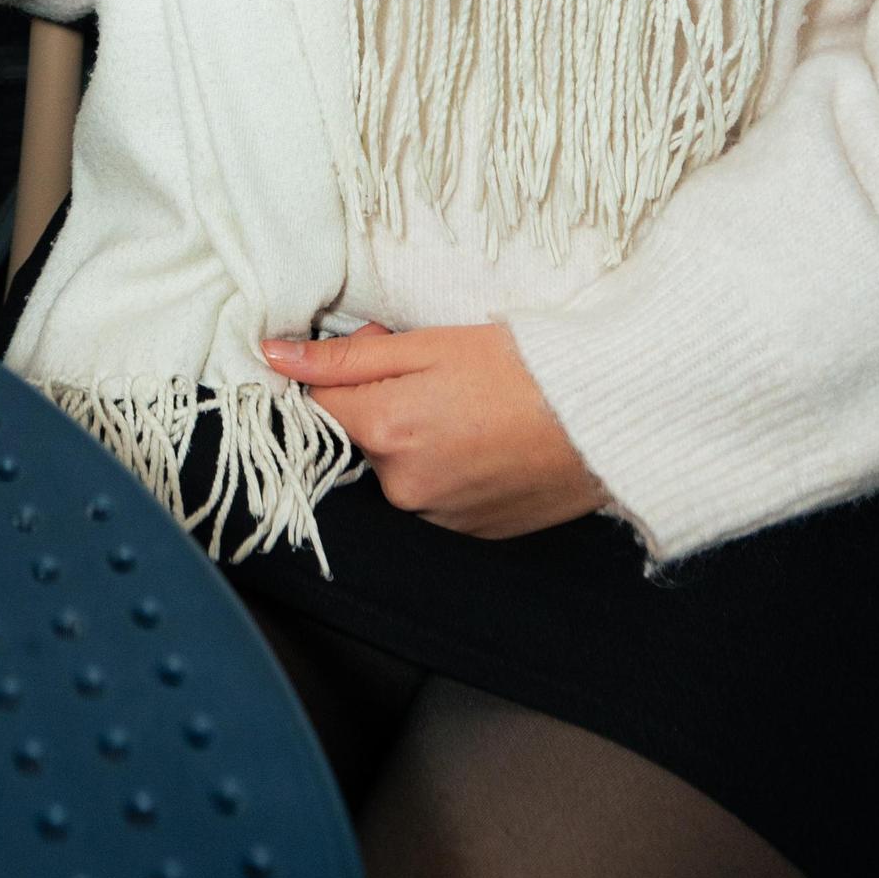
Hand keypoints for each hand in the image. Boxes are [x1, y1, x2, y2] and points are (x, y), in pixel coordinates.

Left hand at [261, 319, 606, 539]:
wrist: (605, 417)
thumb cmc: (521, 366)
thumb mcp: (427, 343)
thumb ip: (345, 357)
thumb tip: (273, 356)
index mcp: (386, 432)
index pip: (316, 409)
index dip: (336, 376)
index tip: (368, 352)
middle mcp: (403, 487)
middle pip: (361, 440)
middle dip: (381, 406)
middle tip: (437, 373)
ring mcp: (439, 517)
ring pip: (398, 470)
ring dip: (415, 439)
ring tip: (471, 407)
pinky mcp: (473, 533)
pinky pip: (436, 497)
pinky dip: (448, 468)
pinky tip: (486, 440)